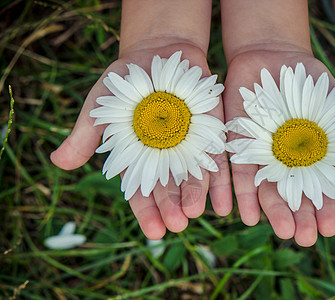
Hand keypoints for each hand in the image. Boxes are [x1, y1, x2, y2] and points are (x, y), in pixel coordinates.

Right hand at [51, 43, 232, 238]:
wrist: (160, 52)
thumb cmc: (126, 82)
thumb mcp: (102, 106)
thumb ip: (86, 135)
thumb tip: (59, 162)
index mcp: (139, 160)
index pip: (141, 192)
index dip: (147, 213)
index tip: (154, 232)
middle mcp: (165, 159)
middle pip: (170, 190)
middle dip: (172, 209)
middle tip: (176, 225)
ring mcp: (190, 148)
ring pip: (194, 178)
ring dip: (195, 197)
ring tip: (194, 212)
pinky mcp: (212, 133)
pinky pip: (218, 158)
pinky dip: (220, 179)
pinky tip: (223, 200)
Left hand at [223, 49, 334, 245]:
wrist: (273, 57)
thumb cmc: (309, 83)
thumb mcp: (334, 105)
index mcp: (311, 158)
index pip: (320, 190)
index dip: (326, 209)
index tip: (330, 228)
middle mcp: (286, 162)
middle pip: (292, 196)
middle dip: (299, 217)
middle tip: (306, 238)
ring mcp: (262, 155)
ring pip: (266, 190)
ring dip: (273, 211)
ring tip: (282, 230)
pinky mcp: (238, 144)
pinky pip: (237, 171)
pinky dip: (239, 193)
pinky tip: (242, 215)